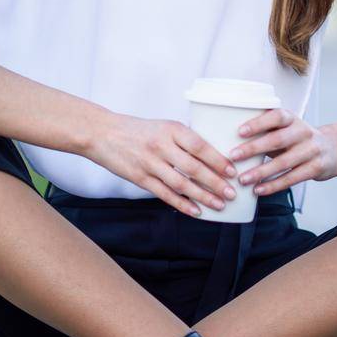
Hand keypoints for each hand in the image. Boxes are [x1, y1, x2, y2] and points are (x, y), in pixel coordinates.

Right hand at [83, 113, 239, 216]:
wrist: (102, 133)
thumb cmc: (137, 130)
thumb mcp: (163, 126)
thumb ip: (184, 139)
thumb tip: (213, 156)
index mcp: (171, 129)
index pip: (200, 146)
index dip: (218, 160)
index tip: (233, 171)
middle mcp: (161, 146)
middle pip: (194, 168)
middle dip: (215, 182)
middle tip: (231, 193)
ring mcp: (150, 163)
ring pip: (181, 184)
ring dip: (203, 196)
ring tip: (220, 205)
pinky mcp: (140, 178)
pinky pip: (165, 194)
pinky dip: (182, 204)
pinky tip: (196, 211)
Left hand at [228, 109, 336, 194]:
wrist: (333, 150)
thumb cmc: (297, 139)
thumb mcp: (285, 129)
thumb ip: (264, 130)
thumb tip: (226, 136)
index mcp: (293, 119)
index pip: (277, 116)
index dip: (259, 123)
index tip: (240, 131)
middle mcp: (304, 132)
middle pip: (278, 139)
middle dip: (254, 148)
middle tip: (233, 156)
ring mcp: (312, 150)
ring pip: (285, 162)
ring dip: (261, 172)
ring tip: (242, 179)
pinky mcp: (316, 168)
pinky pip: (292, 178)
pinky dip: (274, 185)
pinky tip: (258, 190)